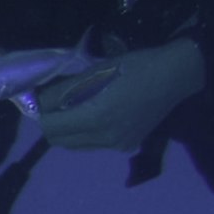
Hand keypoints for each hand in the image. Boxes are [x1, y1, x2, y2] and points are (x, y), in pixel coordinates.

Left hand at [35, 38, 203, 150]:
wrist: (174, 76)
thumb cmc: (133, 67)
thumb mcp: (95, 72)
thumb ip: (64, 90)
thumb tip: (39, 101)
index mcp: (95, 118)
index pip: (50, 127)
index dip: (42, 113)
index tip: (43, 100)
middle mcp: (104, 138)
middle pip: (60, 141)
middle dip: (53, 124)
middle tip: (58, 105)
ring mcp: (116, 146)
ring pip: (76, 145)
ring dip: (70, 130)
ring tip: (79, 108)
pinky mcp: (127, 146)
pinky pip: (95, 145)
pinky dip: (89, 133)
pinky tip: (101, 116)